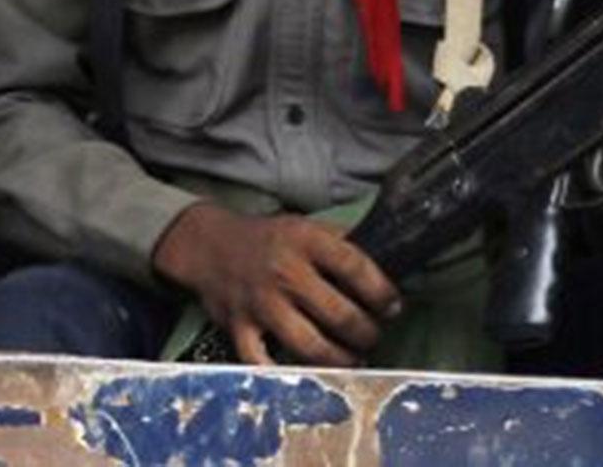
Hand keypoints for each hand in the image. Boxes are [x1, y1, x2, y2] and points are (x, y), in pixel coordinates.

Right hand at [151, 201, 400, 367]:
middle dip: (367, 333)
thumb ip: (341, 243)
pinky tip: (310, 375)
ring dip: (341, 358)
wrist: (210, 245)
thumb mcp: (305, 226)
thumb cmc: (268, 238)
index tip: (393, 307)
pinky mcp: (240, 328)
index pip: (355, 267)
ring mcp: (261, 303)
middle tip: (372, 335)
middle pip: (340, 314)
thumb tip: (388, 263)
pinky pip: (265, 363)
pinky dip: (287, 375)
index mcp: (304, 240)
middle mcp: (284, 271)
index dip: (381, 292)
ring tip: (353, 358)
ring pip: (311, 345)